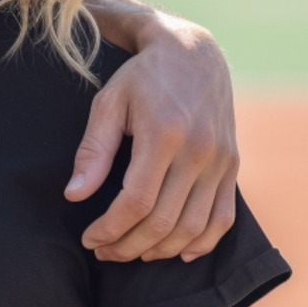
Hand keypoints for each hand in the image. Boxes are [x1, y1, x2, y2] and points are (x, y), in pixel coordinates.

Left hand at [69, 11, 237, 262]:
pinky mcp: (233, 165)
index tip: (89, 239)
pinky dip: (203, 242)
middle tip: (103, 252)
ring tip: (131, 252)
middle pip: (165, 221)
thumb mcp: (108, 104)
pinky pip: (224, 217)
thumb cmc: (141, 78)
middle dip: (129, 246)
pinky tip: (178, 252)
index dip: (111, 228)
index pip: (137, 201)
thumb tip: (74, 196)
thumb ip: (93, 151)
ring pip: (194, 227)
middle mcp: (199, 152)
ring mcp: (221, 161)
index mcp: (164, 134)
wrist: (193, 53)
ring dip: (161, 250)